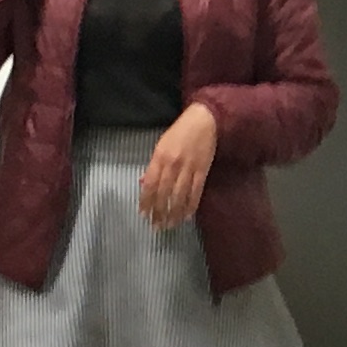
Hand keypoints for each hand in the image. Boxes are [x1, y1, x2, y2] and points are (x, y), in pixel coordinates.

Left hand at [139, 104, 219, 229]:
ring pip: (179, 196)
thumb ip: (152, 166)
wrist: (204, 121)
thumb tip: (143, 183)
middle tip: (156, 226)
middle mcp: (173, 165)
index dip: (146, 201)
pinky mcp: (203, 171)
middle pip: (164, 193)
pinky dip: (191, 206)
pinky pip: (196, 192)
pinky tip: (186, 216)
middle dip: (159, 212)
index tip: (143, 214)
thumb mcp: (161, 146)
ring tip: (170, 225)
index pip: (150, 184)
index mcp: (160, 157)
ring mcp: (189, 169)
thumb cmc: (180, 132)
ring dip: (174, 213)